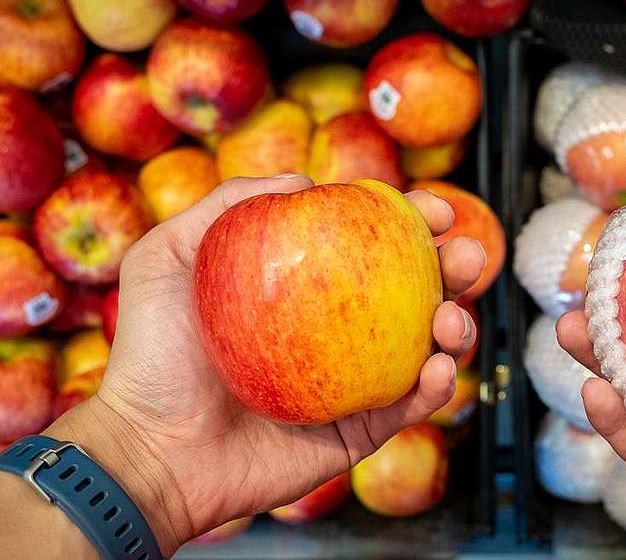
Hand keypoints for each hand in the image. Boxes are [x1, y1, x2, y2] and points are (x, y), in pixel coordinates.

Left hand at [47, 175, 483, 554]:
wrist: (150, 450)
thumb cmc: (153, 354)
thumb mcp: (168, 256)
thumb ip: (228, 205)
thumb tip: (306, 182)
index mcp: (307, 288)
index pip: (370, 244)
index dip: (411, 222)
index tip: (434, 209)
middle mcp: (338, 330)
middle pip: (415, 289)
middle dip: (456, 266)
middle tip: (468, 256)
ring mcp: (353, 379)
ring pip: (428, 345)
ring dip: (459, 326)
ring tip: (452, 320)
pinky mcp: (359, 429)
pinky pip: (411, 405)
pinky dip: (438, 386)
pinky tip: (438, 369)